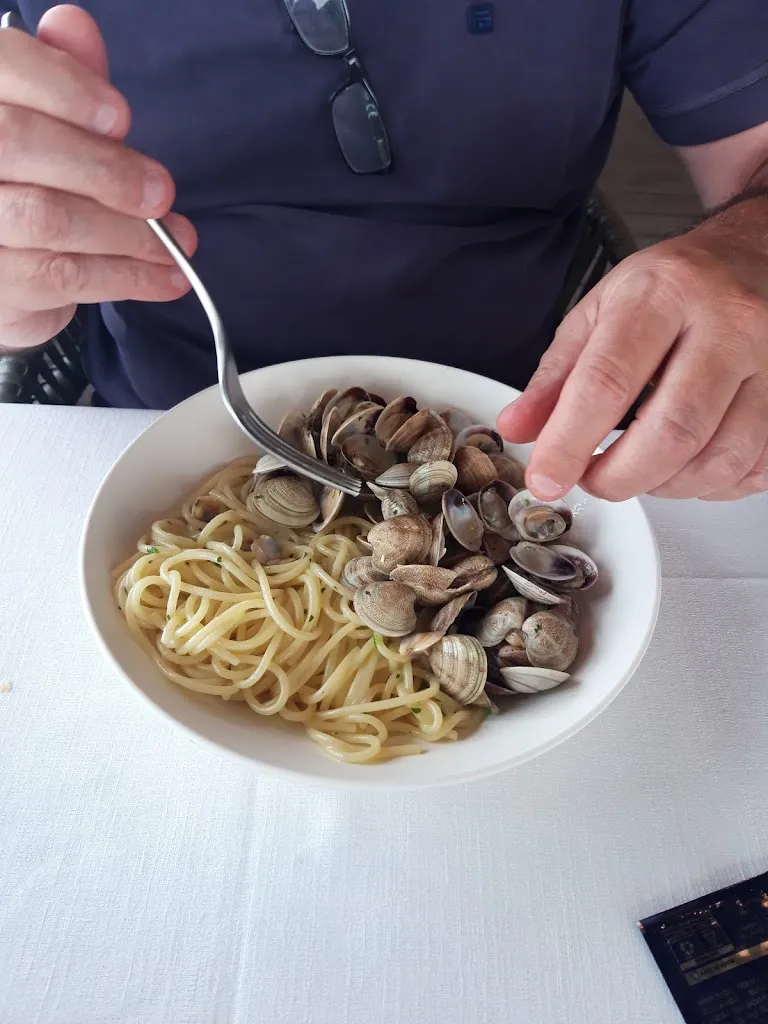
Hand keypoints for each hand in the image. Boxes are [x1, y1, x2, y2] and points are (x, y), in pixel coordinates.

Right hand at [0, 5, 195, 350]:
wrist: (7, 266)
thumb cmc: (32, 180)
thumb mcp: (50, 119)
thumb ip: (63, 74)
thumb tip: (76, 26)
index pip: (5, 68)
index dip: (64, 88)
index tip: (120, 118)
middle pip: (19, 142)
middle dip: (104, 169)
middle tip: (161, 192)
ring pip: (47, 217)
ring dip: (127, 233)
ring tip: (176, 243)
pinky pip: (63, 276)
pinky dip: (125, 277)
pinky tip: (164, 278)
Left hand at [497, 218, 767, 501]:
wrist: (756, 253)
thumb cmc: (675, 287)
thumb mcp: (601, 312)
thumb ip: (556, 375)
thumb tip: (519, 429)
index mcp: (664, 295)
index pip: (608, 382)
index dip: (570, 443)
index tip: (545, 478)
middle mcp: (728, 324)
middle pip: (673, 431)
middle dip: (621, 478)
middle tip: (594, 480)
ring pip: (720, 459)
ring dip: (667, 485)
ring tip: (640, 469)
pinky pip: (754, 468)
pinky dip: (712, 485)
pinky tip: (688, 465)